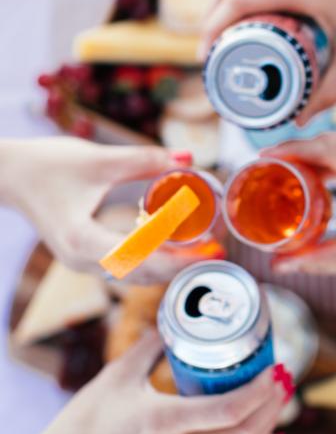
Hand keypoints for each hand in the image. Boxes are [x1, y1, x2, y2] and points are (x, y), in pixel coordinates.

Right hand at [0, 137, 197, 283]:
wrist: (9, 174)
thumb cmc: (46, 165)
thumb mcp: (99, 160)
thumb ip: (145, 160)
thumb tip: (188, 157)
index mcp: (82, 241)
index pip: (143, 260)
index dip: (182, 259)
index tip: (212, 251)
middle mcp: (82, 261)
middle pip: (144, 275)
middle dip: (183, 265)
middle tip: (217, 250)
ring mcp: (83, 263)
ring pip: (137, 276)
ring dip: (171, 266)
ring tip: (203, 249)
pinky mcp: (86, 256)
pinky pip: (128, 267)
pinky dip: (154, 260)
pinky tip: (176, 246)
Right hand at [0, 332, 289, 433]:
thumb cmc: (86, 421)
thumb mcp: (118, 374)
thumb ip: (151, 344)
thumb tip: (175, 318)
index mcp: (164, 422)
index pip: (229, 410)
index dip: (260, 390)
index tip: (275, 367)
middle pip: (244, 431)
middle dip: (272, 402)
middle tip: (284, 375)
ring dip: (269, 424)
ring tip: (280, 397)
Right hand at [265, 133, 335, 286]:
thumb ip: (324, 260)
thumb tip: (282, 266)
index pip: (331, 150)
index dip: (293, 149)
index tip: (264, 157)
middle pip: (333, 141)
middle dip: (296, 151)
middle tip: (265, 169)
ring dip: (312, 153)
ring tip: (282, 172)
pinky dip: (330, 158)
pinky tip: (312, 174)